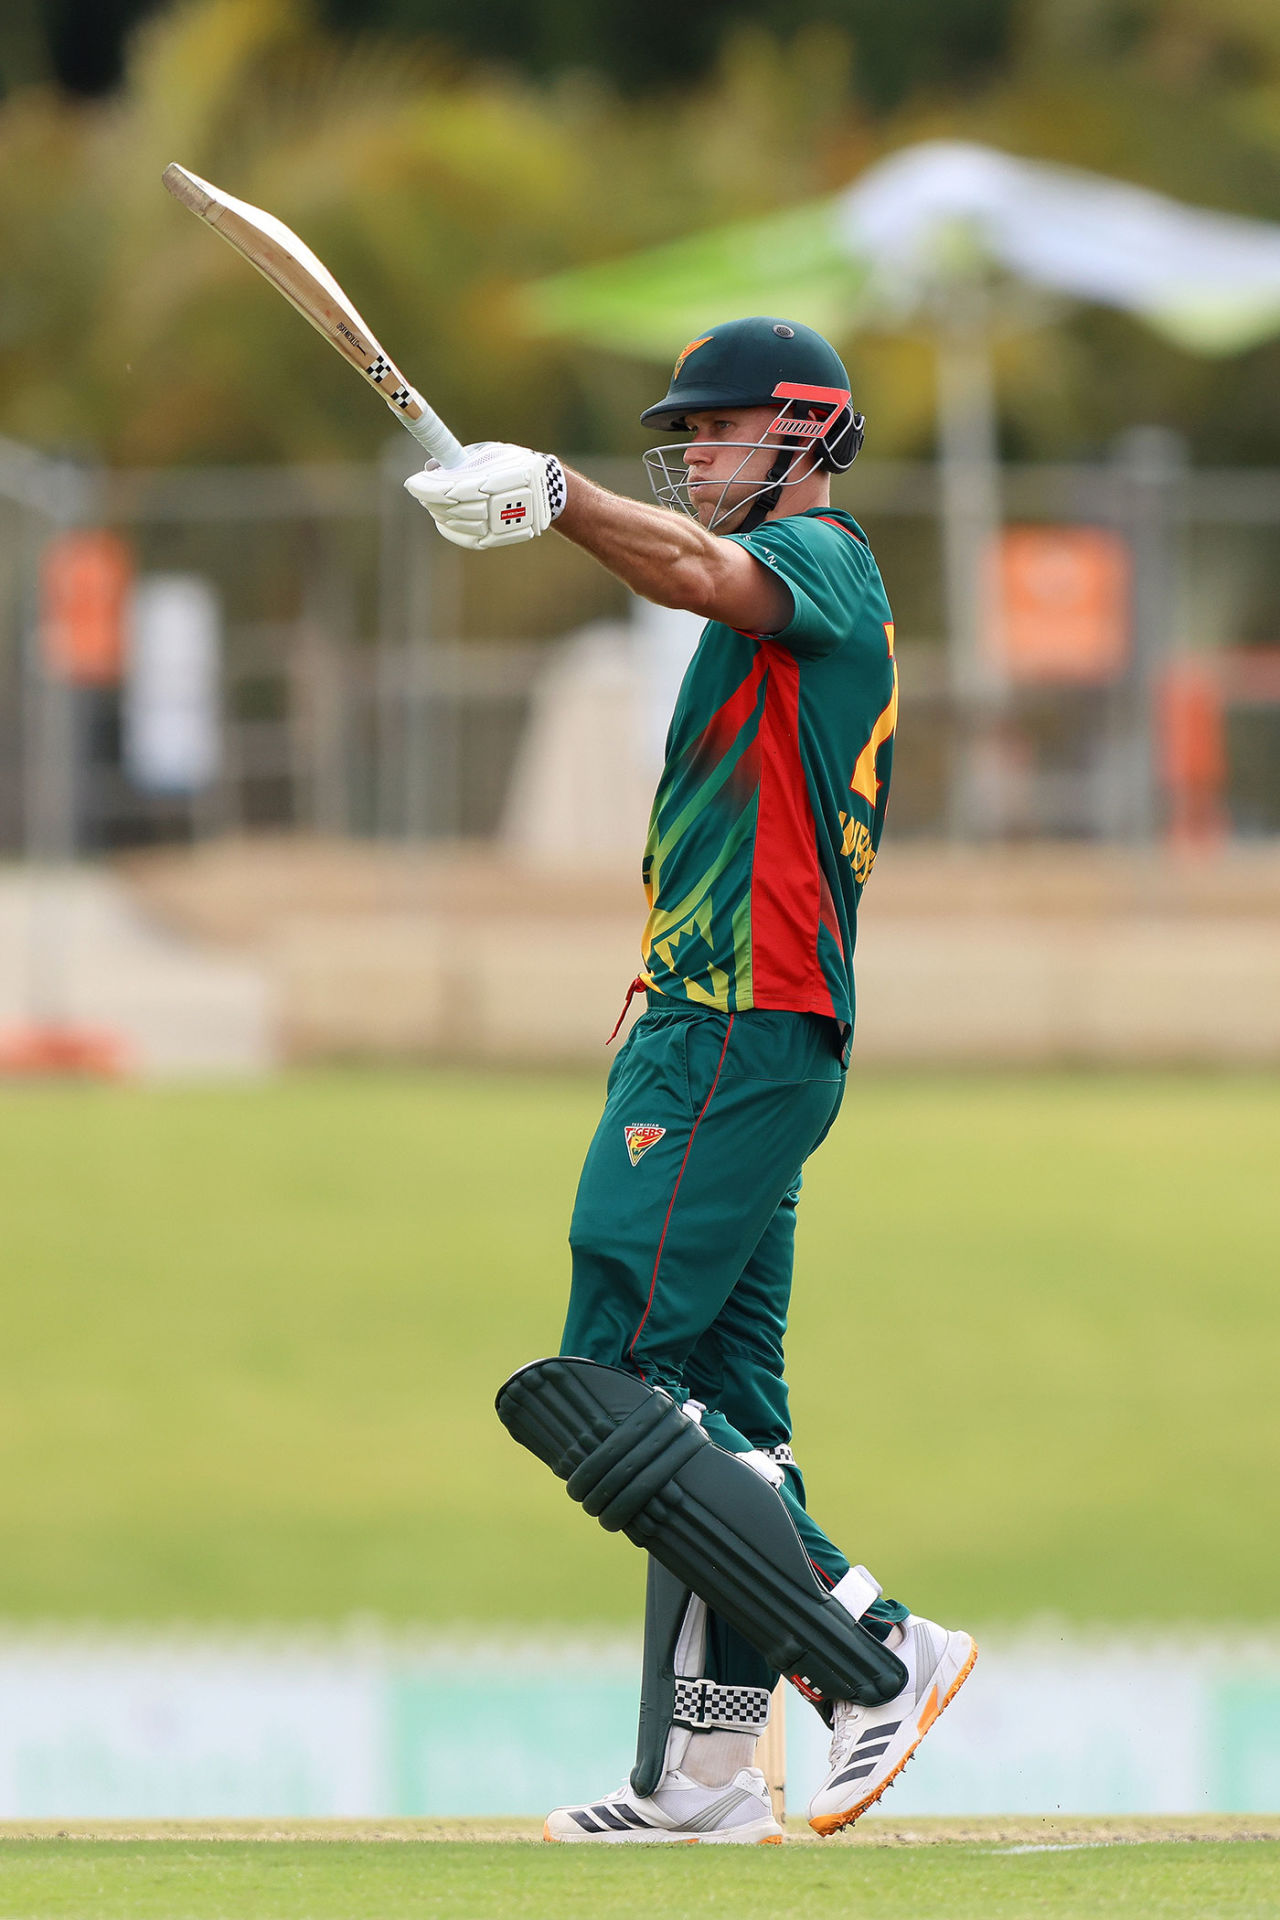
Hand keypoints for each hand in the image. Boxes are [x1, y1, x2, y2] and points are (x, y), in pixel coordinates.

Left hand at [404, 442, 566, 549]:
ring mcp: (497, 525)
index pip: (451, 488)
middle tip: (419, 488)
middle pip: (449, 507)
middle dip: (429, 497)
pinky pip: (465, 538)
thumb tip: (430, 467)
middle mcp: (496, 505)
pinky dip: (448, 528)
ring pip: (455, 522)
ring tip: (430, 500)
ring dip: (437, 511)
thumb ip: (460, 458)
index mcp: (495, 480)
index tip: (413, 481)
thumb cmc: (515, 464)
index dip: (427, 487)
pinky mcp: (496, 538)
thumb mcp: (490, 452)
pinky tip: (440, 518)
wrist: (548, 491)